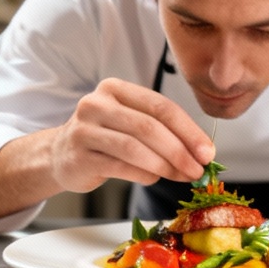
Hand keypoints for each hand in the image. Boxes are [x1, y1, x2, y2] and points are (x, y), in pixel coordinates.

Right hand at [51, 78, 213, 191]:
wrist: (61, 155)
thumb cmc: (106, 138)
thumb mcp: (132, 124)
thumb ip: (164, 131)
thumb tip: (203, 153)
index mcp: (115, 89)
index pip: (161, 107)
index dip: (189, 131)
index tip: (208, 152)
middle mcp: (96, 104)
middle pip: (149, 127)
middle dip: (180, 151)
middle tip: (199, 169)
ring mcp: (84, 129)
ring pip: (135, 147)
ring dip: (165, 165)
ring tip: (183, 176)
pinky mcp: (78, 156)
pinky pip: (121, 166)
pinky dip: (144, 175)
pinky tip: (155, 178)